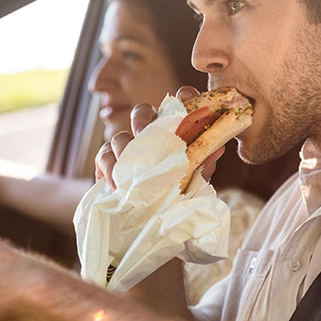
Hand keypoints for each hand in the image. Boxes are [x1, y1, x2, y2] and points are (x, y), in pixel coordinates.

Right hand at [94, 86, 225, 189]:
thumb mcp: (194, 182)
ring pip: (120, 135)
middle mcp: (149, 134)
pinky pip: (104, 155)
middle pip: (142, 112)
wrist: (151, 222)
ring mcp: (126, 147)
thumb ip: (202, 166)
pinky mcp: (108, 162)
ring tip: (131, 169)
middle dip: (143, 121)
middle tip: (146, 133)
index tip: (185, 100)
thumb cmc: (176, 196)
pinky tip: (117, 184)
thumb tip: (216, 149)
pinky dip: (109, 167)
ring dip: (125, 148)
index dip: (182, 98)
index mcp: (173, 132)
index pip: (178, 105)